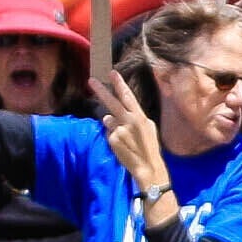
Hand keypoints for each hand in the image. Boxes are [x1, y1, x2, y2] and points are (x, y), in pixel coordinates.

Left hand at [88, 67, 169, 200]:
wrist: (148, 168)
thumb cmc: (149, 148)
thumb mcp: (148, 130)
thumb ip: (132, 119)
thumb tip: (110, 115)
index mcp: (140, 117)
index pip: (128, 97)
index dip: (120, 84)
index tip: (112, 73)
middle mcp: (130, 121)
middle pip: (112, 102)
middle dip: (102, 91)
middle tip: (91, 80)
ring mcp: (120, 129)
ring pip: (109, 120)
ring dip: (113, 126)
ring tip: (126, 139)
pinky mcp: (113, 139)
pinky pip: (109, 133)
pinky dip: (113, 138)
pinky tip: (122, 146)